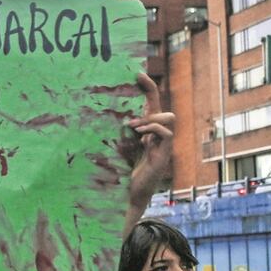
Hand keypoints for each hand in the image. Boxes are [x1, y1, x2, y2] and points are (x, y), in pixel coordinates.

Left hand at [124, 73, 173, 214]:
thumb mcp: (115, 147)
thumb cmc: (118, 174)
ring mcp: (162, 146)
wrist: (126, 196)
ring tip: (132, 126)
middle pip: (163, 107)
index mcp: (146, 133)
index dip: (147, 88)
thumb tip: (100, 116)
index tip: (137, 73)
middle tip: (136, 85)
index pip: (151, 105)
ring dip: (150, 117)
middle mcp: (157, 136)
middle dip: (152, 94)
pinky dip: (152, 129)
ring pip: (169, 117)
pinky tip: (139, 135)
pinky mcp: (163, 155)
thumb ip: (115, 133)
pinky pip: (166, 132)